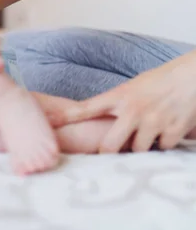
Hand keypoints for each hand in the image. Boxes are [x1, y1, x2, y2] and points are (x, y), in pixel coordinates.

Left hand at [58, 50, 195, 152]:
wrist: (192, 76)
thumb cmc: (159, 82)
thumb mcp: (131, 88)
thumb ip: (114, 105)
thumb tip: (94, 121)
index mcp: (119, 96)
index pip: (85, 108)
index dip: (65, 117)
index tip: (48, 123)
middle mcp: (133, 110)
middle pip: (109, 145)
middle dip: (107, 153)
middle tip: (107, 154)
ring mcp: (153, 121)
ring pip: (137, 150)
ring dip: (140, 147)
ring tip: (147, 132)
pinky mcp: (172, 130)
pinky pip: (161, 148)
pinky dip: (162, 144)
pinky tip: (166, 130)